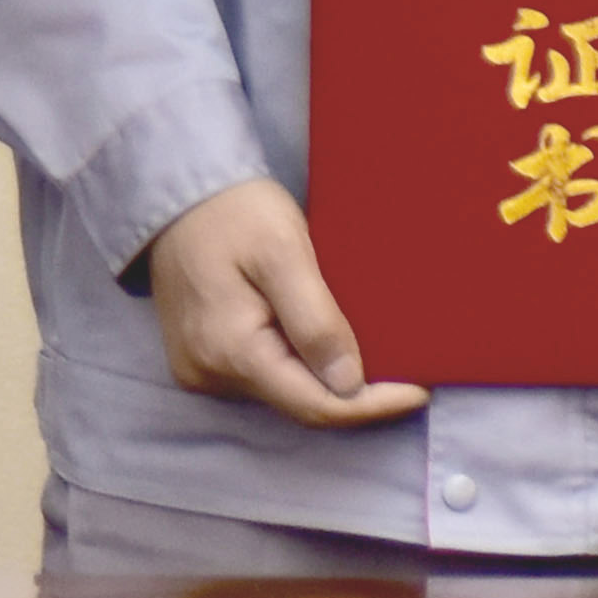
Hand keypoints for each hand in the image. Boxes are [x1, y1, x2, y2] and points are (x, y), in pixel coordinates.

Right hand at [144, 179, 426, 427]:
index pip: (315, 405)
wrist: (177, 191)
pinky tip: (324, 343)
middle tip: (406, 368)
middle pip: (300, 403)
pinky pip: (263, 376)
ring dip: (327, 378)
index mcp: (230, 351)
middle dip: (355, 393)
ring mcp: (201, 370)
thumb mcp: (283, 252)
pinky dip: (299, 365)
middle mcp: (210, 374)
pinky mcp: (201, 359)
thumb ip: (315, 320)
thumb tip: (349, 383)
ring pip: (284, 391)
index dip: (372, 406)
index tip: (420, 391)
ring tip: (372, 351)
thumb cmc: (234, 210)